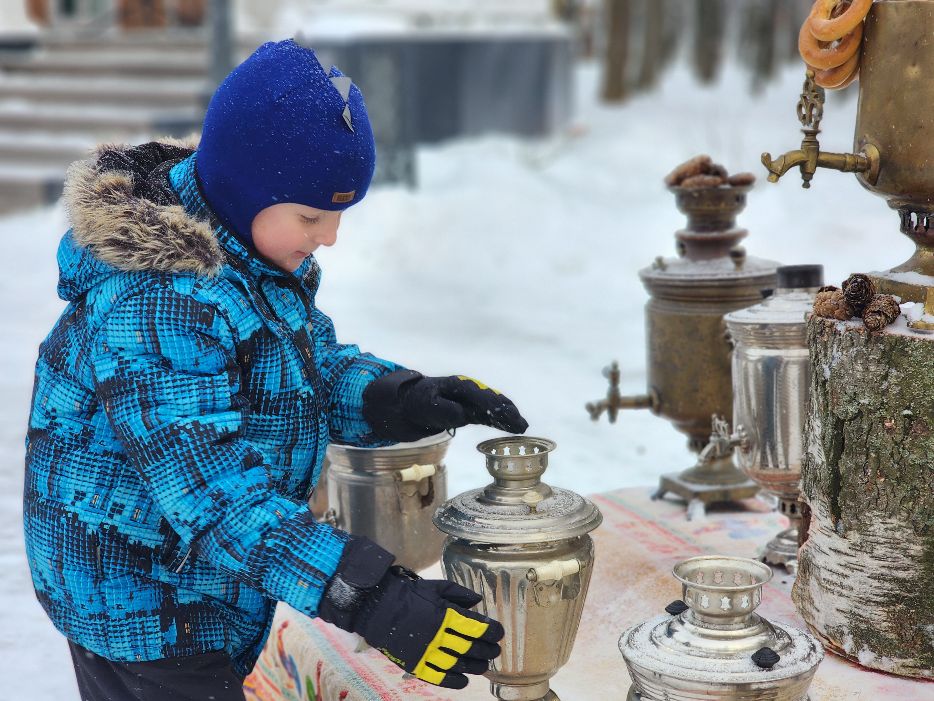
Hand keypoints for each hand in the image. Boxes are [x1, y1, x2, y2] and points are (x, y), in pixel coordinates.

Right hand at [318, 537, 502, 688]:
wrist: (376, 606)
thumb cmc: (407, 593)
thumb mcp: (434, 587)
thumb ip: (458, 594)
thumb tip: (478, 601)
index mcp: (445, 614)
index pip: (476, 626)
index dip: (491, 631)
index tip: (498, 633)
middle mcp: (438, 635)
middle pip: (471, 647)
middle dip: (487, 649)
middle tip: (495, 650)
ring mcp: (426, 651)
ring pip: (459, 664)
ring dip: (475, 666)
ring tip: (483, 665)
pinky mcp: (415, 663)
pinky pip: (438, 676)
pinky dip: (454, 681)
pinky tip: (464, 680)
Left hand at [363, 370, 528, 442]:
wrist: (411, 402)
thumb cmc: (419, 403)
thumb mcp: (427, 405)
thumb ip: (444, 410)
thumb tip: (462, 414)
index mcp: (459, 386)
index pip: (480, 396)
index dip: (494, 406)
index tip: (506, 414)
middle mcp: (469, 391)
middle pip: (492, 400)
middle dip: (506, 411)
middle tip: (521, 424)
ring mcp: (471, 400)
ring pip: (493, 408)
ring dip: (508, 416)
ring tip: (522, 427)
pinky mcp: (471, 410)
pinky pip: (489, 415)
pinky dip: (501, 421)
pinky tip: (512, 428)